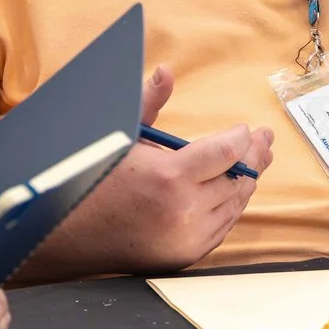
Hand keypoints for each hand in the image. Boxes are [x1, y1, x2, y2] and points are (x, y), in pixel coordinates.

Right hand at [69, 65, 269, 271]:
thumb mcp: (118, 136)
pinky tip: (234, 191)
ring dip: (246, 182)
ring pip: (234, 205)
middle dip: (254, 157)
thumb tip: (167, 70)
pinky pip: (222, 228)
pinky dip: (230, 207)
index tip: (244, 129)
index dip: (241, 139)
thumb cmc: (91, 180)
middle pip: (238, 179)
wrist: (64, 236)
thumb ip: (148, 102)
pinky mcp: (186, 257)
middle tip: (264, 141)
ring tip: (256, 161)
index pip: (227, 153)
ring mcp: (187, 239)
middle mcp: (184, 212)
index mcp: (169, 177)